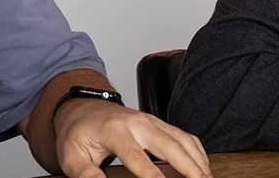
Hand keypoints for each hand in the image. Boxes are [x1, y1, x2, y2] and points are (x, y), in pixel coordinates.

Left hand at [52, 99, 210, 177]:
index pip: (135, 155)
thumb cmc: (78, 133)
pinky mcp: (160, 124)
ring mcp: (152, 121)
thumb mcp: (71, 156)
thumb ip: (85, 173)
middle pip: (170, 145)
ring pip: (183, 139)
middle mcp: (138, 123)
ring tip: (207, 177)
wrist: (84, 108)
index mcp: (114, 130)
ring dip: (198, 160)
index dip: (150, 172)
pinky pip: (185, 136)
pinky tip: (202, 165)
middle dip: (188, 166)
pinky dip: (197, 152)